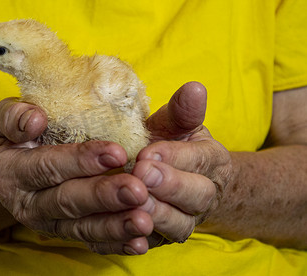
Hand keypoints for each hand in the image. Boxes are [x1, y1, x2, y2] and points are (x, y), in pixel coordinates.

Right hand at [0, 98, 154, 254]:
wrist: (7, 171)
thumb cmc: (14, 138)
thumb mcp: (3, 120)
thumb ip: (13, 117)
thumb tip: (35, 120)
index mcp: (11, 172)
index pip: (47, 166)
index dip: (81, 160)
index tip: (117, 152)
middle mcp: (27, 204)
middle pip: (67, 202)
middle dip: (104, 197)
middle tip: (137, 191)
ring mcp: (47, 223)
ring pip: (82, 228)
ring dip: (114, 226)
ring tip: (144, 221)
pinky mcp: (65, 233)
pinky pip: (90, 243)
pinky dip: (116, 244)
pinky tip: (140, 242)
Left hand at [133, 82, 231, 246]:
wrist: (175, 177)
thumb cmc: (171, 144)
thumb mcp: (177, 125)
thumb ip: (183, 111)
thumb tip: (195, 88)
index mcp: (211, 162)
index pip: (199, 159)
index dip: (174, 157)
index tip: (147, 152)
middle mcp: (204, 195)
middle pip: (196, 196)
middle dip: (169, 187)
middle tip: (140, 176)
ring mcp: (186, 220)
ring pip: (178, 225)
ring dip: (156, 216)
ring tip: (132, 204)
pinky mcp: (164, 238)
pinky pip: (154, 244)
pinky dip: (138, 242)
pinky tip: (122, 234)